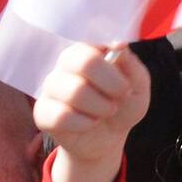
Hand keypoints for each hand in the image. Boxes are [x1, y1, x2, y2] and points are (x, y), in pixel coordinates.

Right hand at [33, 44, 149, 181]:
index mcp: (88, 51)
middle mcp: (65, 64)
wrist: (109, 139)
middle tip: (121, 96)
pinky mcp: (43, 112)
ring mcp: (51, 87)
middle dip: (112, 84)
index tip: (124, 67)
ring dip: (101, 107)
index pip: (95, 42)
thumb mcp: (138, 86)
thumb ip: (131, 65)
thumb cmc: (122, 106)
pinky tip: (89, 124)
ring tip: (106, 112)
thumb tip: (119, 45)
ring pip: (75, 92)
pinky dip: (84, 124)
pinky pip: (61, 116)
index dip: (113, 55)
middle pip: (85, 62)